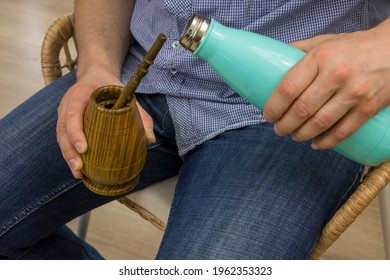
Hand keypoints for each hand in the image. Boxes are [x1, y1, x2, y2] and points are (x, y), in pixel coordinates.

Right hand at [56, 72, 154, 178]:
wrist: (95, 76)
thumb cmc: (110, 88)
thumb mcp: (126, 96)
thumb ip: (140, 115)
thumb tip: (150, 139)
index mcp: (80, 94)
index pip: (73, 113)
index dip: (76, 132)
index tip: (83, 148)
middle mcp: (67, 104)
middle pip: (63, 129)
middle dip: (70, 150)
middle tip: (80, 168)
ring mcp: (63, 114)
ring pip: (60, 137)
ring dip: (68, 156)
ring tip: (78, 173)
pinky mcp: (64, 123)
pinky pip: (63, 139)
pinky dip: (69, 154)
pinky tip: (78, 169)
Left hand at [263, 19, 389, 149]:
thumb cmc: (354, 46)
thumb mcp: (324, 41)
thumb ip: (298, 51)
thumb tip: (270, 63)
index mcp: (320, 57)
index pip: (288, 88)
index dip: (274, 107)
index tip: (268, 115)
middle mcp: (336, 74)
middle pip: (301, 110)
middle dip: (284, 125)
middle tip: (278, 129)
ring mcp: (355, 92)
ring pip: (320, 123)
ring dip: (302, 135)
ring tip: (294, 136)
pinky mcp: (369, 106)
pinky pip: (344, 131)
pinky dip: (327, 142)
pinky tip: (316, 144)